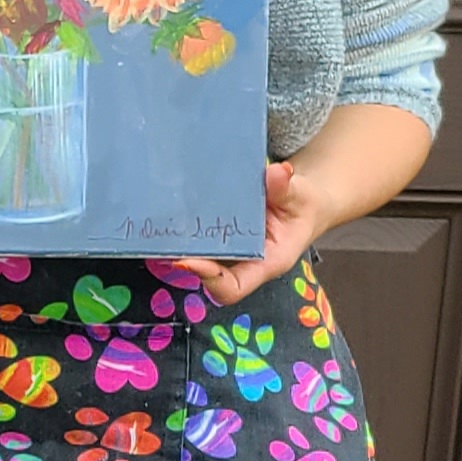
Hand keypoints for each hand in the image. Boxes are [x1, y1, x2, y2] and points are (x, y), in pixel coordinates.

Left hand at [173, 159, 329, 305]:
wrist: (301, 204)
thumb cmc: (303, 206)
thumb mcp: (302, 196)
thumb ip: (287, 189)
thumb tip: (277, 172)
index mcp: (266, 262)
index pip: (232, 288)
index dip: (208, 279)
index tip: (186, 260)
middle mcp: (242, 261)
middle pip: (205, 272)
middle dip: (183, 257)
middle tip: (162, 236)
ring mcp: (227, 249)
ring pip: (196, 253)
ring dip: (177, 241)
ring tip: (158, 220)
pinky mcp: (217, 233)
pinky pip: (196, 234)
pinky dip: (182, 225)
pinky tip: (166, 204)